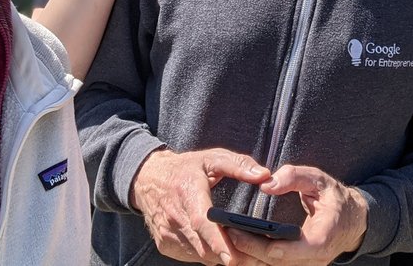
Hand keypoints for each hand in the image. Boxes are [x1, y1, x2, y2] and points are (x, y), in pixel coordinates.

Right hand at [130, 148, 271, 263]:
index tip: (232, 257)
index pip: (201, 222)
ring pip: (199, 255)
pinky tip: (225, 253)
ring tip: (247, 258)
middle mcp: (175, 217)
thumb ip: (238, 165)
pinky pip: (192, 256)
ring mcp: (168, 234)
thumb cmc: (185, 168)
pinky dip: (209, 256)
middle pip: (203, 245)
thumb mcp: (212, 158)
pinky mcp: (165, 245)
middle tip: (257, 259)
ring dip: (221, 259)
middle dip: (230, 255)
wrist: (148, 178)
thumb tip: (264, 175)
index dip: (217, 241)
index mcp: (188, 193)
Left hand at [228, 165, 367, 265]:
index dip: (257, 244)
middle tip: (223, 233)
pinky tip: (241, 246)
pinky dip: (257, 258)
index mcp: (320, 240)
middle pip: (272, 263)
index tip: (235, 230)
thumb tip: (266, 184)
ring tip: (227, 239)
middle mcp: (313, 260)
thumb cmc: (335, 198)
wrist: (352, 220)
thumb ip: (294, 177)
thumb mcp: (319, 179)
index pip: (283, 251)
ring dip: (248, 257)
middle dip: (246, 250)